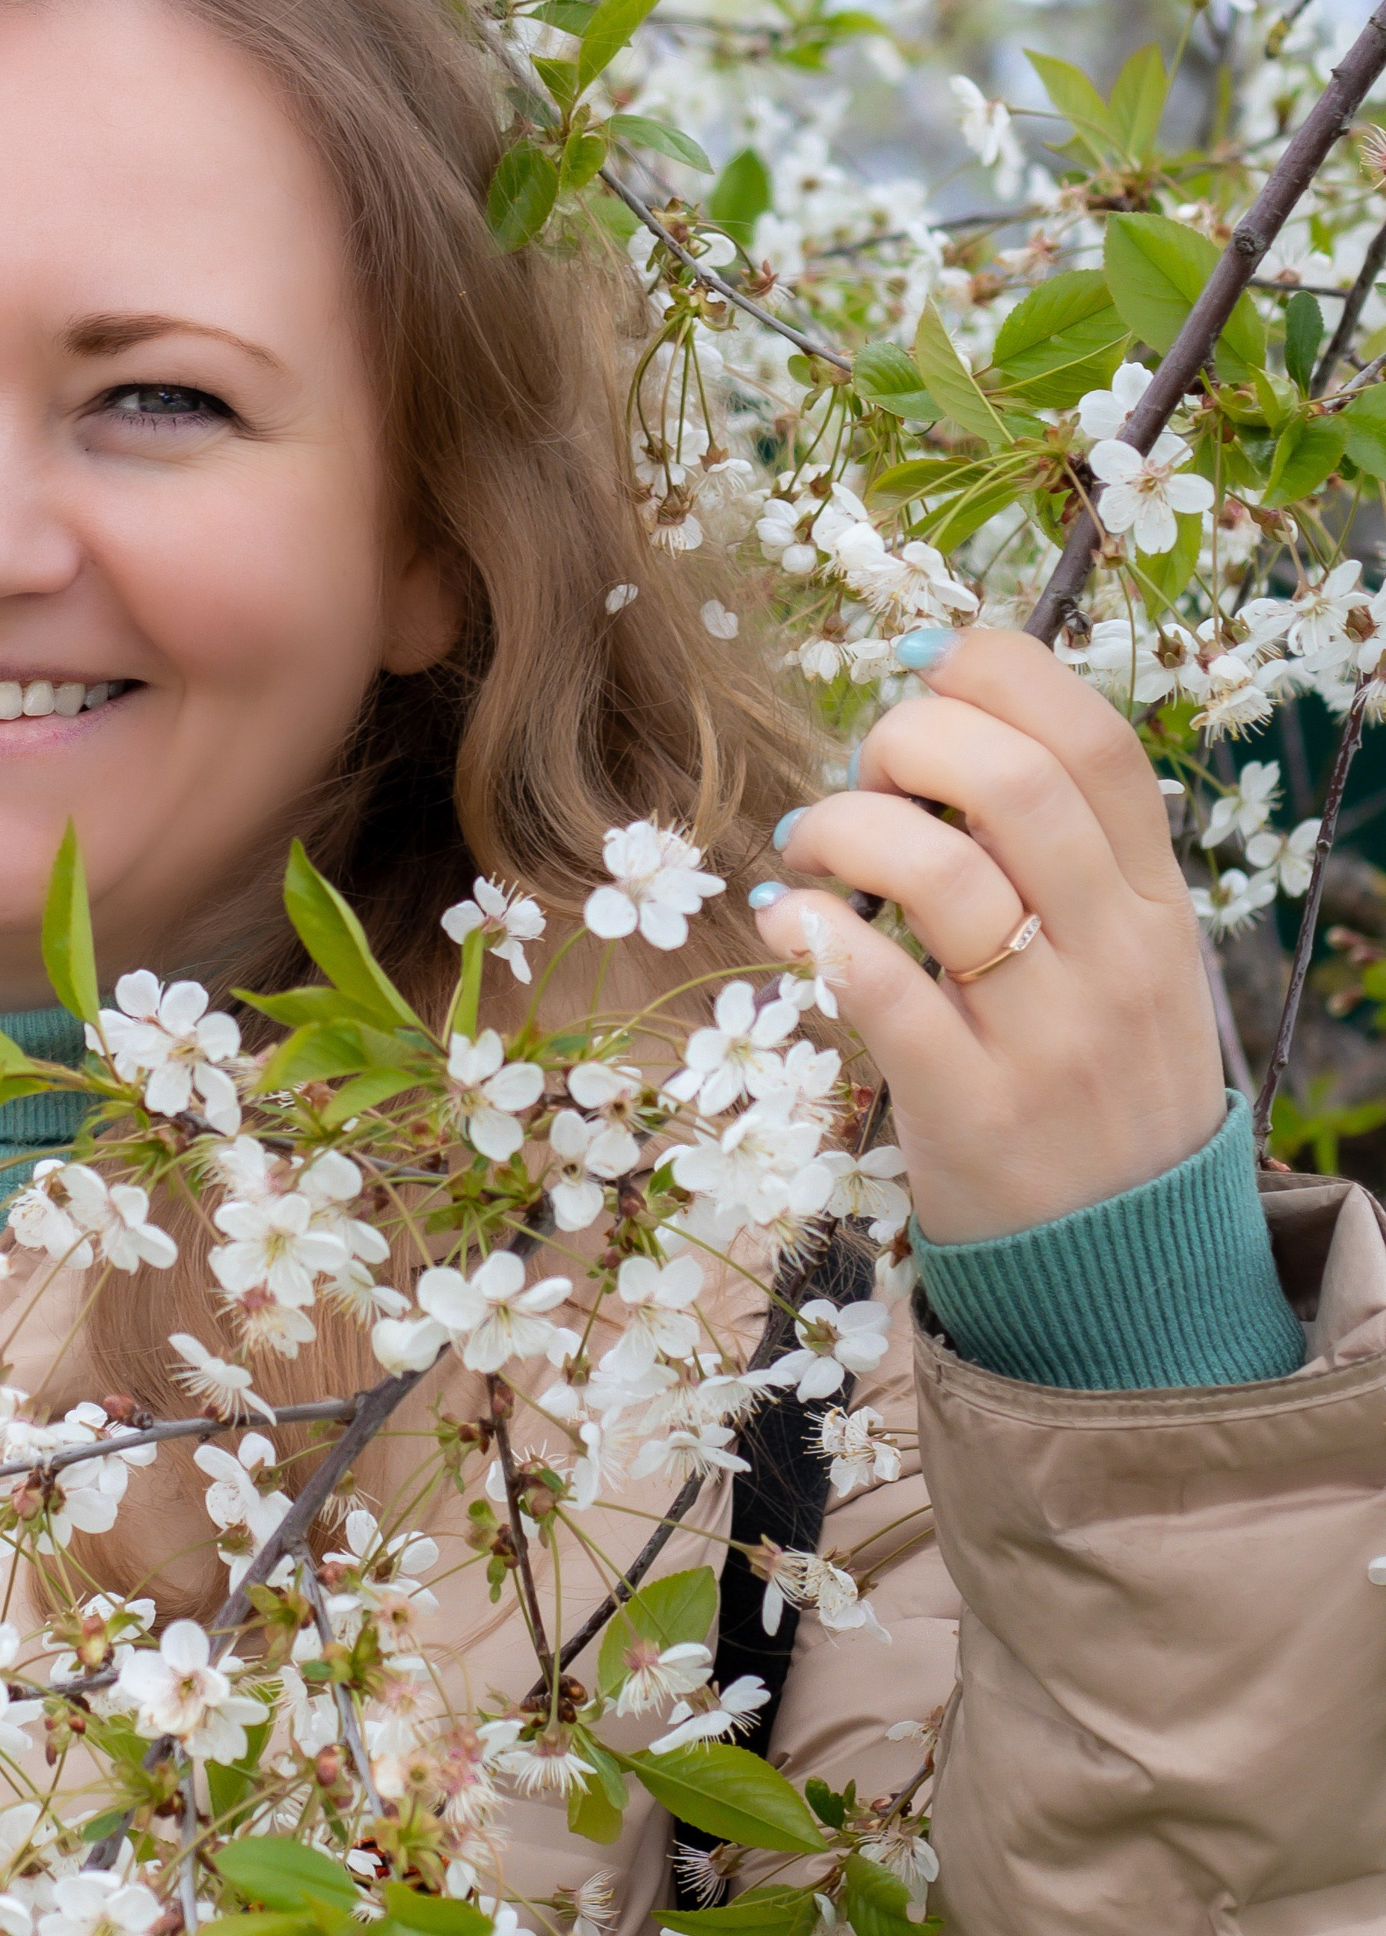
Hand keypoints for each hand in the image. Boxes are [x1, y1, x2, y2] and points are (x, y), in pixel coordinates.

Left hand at [749, 626, 1227, 1244]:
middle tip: (859, 777)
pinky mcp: (971, 1108)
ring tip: (807, 853)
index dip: (992, 672)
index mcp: (1152, 900)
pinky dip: (813, 933)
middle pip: (1014, 781)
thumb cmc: (1086, 1077)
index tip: (916, 671)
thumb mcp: (1116, 956)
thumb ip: (1057, 851)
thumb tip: (938, 716)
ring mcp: (1048, 1035)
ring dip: (841, 831)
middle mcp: (1114, 954)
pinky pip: (882, 988)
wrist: (1120, 1264)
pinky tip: (784, 921)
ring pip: (939, 873)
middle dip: (907, 741)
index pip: (1093, 738)